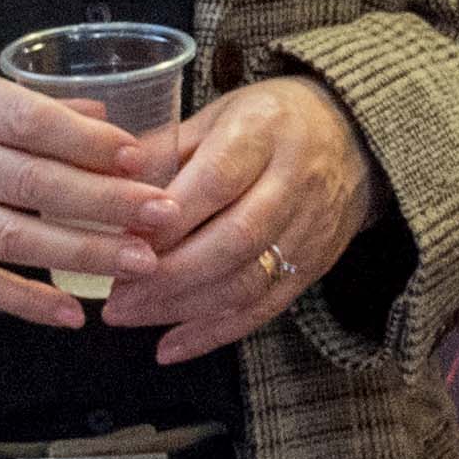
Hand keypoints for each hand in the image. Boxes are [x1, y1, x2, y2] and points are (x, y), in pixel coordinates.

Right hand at [0, 59, 154, 328]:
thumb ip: (19, 104)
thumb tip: (101, 119)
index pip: (29, 122)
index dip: (88, 142)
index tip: (140, 156)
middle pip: (34, 183)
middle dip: (107, 201)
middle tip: (165, 214)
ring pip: (14, 236)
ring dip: (84, 253)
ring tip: (142, 261)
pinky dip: (25, 301)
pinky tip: (71, 313)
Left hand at [98, 75, 379, 365]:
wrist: (353, 136)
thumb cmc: (268, 121)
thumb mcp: (218, 112)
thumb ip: (165, 149)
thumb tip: (105, 183)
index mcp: (265, 132)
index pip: (215, 181)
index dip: (169, 218)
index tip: (121, 240)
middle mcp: (294, 182)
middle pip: (234, 240)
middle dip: (168, 275)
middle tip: (115, 295)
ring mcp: (309, 229)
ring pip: (247, 282)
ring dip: (182, 308)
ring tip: (129, 315)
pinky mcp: (314, 266)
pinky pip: (264, 309)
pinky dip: (215, 333)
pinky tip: (170, 346)